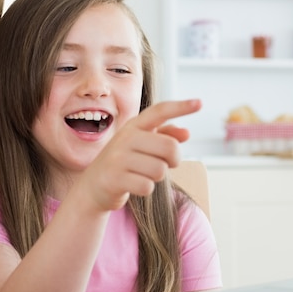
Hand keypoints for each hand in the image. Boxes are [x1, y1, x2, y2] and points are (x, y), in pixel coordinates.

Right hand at [78, 99, 201, 212]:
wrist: (93, 186)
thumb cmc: (124, 163)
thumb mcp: (141, 146)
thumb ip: (164, 136)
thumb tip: (186, 133)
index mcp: (133, 126)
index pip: (160, 111)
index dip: (180, 107)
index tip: (199, 103)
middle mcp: (125, 138)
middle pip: (170, 147)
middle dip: (173, 161)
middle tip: (162, 164)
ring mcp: (118, 158)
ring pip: (160, 170)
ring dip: (157, 177)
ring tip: (142, 175)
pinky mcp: (115, 178)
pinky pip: (147, 186)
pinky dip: (145, 189)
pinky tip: (133, 185)